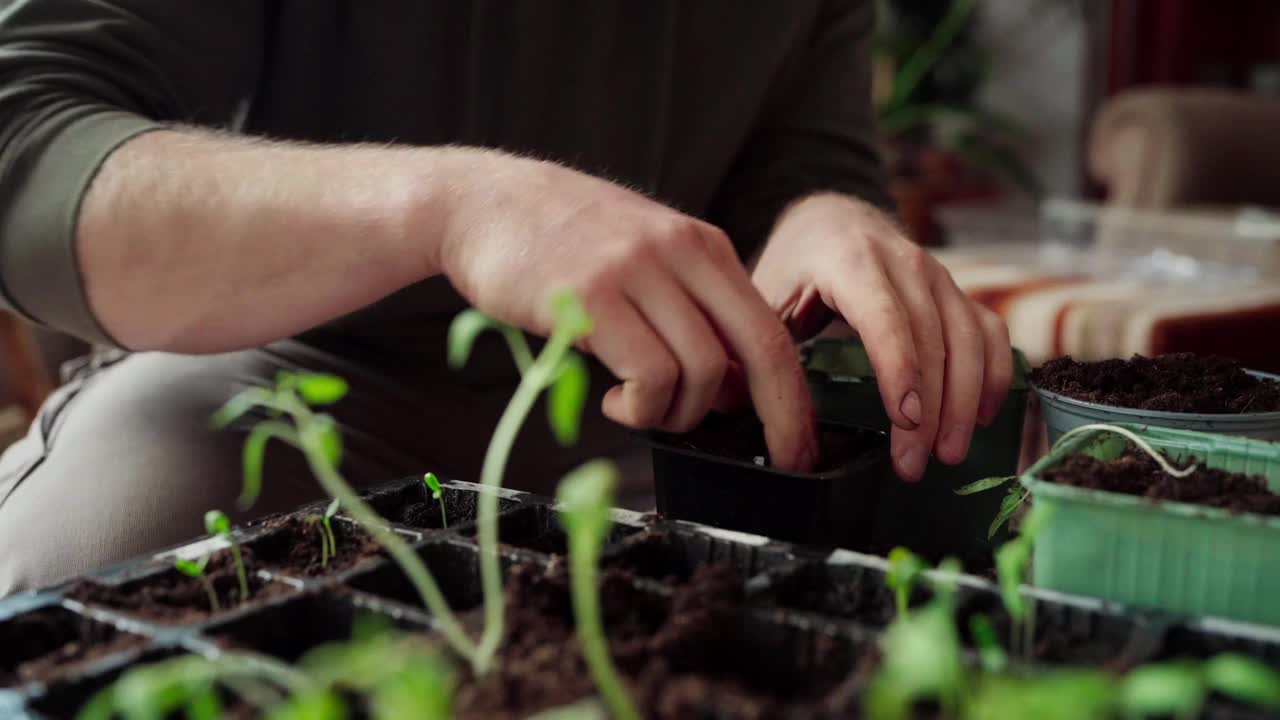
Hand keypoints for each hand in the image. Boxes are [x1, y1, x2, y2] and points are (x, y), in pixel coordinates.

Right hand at [435, 151, 817, 469]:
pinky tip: (611, 399)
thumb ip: (691, 307)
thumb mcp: (645, 254)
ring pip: (702, 372)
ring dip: (678, 414)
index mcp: (702, 245)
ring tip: (640, 408)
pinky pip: (648, 376)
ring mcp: (636, 271)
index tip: (798, 442)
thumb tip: (732, 385)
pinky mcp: (590, 296)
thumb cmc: (561, 241)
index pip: (771, 328)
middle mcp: (680, 251)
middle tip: (779, 460)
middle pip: (761, 350)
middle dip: (781, 417)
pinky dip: (639, 408)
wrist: (481, 201)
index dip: (795, 395)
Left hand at [750, 193, 1012, 480]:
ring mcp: (938, 274)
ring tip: (947, 454)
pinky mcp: (958, 291)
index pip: (885, 317)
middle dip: (930, 409)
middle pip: (931, 338)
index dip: (900, 370)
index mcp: (849, 258)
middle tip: (915, 464)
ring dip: (965, 402)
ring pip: (969, 338)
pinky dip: (994, 376)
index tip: (905, 422)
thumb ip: (761, 342)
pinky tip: (982, 419)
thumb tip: (743, 403)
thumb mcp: (765, 295)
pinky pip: (989, 332)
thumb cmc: (794, 268)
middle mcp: (904, 261)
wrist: (830, 222)